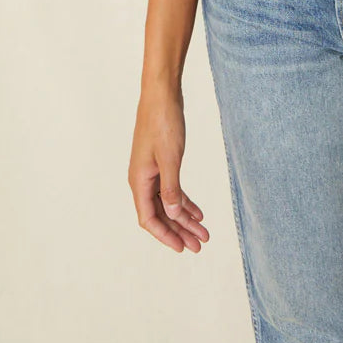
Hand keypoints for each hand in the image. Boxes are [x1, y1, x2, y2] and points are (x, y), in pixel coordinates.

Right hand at [129, 85, 209, 252]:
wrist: (162, 94)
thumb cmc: (163, 122)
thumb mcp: (170, 158)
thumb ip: (171, 188)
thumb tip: (173, 215)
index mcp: (139, 181)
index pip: (149, 219)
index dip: (165, 236)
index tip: (182, 248)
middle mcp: (142, 179)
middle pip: (160, 214)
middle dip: (180, 231)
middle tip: (200, 245)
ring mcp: (152, 171)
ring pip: (168, 203)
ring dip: (185, 218)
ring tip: (203, 233)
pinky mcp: (161, 163)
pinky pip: (172, 189)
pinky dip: (185, 201)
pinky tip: (198, 211)